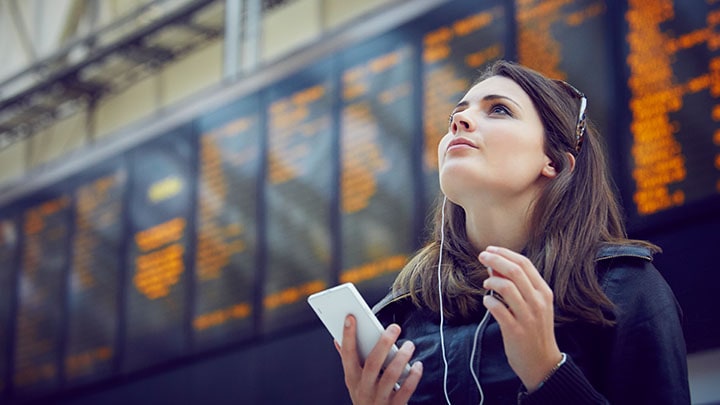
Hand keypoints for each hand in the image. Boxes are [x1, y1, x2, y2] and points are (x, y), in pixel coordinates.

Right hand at [335, 315, 422, 404]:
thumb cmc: (366, 398)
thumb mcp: (353, 382)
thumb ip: (348, 361)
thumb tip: (337, 339)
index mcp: (352, 379)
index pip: (347, 355)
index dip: (348, 336)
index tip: (351, 317)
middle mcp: (363, 389)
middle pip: (372, 363)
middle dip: (383, 343)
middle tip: (395, 327)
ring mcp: (379, 399)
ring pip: (390, 376)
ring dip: (401, 358)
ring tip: (410, 345)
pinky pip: (405, 391)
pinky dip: (413, 377)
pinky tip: (418, 365)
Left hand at [479, 246, 562, 391]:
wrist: (543, 363)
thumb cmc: (535, 331)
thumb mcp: (533, 305)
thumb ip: (517, 286)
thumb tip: (494, 264)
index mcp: (544, 292)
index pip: (525, 263)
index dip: (505, 253)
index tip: (490, 249)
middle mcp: (538, 302)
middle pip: (515, 271)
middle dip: (495, 259)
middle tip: (481, 256)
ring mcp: (528, 316)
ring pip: (506, 287)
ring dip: (491, 280)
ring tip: (485, 283)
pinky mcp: (516, 331)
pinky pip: (497, 309)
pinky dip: (488, 301)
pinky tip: (487, 301)